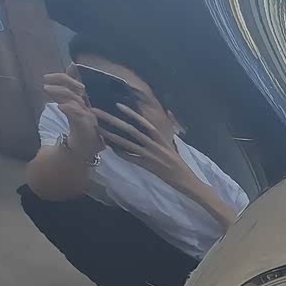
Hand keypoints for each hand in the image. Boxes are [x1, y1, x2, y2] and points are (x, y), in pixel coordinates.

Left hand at [44, 71, 100, 160]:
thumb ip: (62, 99)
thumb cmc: (77, 134)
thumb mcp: (68, 114)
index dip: (61, 78)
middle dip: (60, 82)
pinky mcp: (85, 128)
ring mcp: (87, 118)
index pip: (73, 85)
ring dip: (60, 93)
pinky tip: (60, 106)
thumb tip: (51, 85)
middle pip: (74, 90)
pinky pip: (78, 116)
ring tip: (47, 89)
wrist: (82, 154)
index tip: (46, 77)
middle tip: (45, 80)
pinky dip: (69, 109)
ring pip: (75, 101)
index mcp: (82, 104)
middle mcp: (86, 108)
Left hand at [95, 103, 236, 228]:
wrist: (186, 180)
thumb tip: (154, 128)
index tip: (118, 105)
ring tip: (99, 129)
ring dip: (112, 136)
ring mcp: (150, 156)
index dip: (132, 114)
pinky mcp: (148, 166)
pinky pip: (131, 159)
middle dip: (114, 120)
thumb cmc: (178, 164)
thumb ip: (161, 137)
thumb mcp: (171, 147)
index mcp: (161, 138)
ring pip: (128, 144)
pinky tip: (110, 149)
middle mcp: (155, 145)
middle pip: (131, 130)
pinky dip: (121, 154)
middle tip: (99, 113)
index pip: (145, 123)